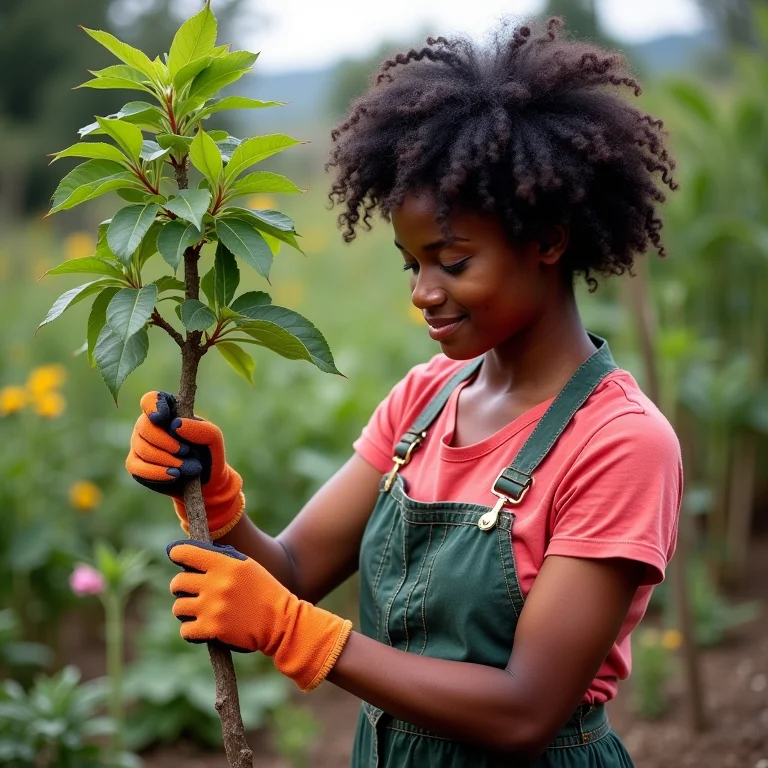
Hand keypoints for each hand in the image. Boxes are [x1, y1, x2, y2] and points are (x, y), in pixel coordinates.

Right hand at [126, 391, 243, 538]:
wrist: (206, 481)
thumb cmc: (208, 452)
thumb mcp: (214, 438)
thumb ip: (201, 428)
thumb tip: (175, 424)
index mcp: (168, 410)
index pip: (150, 400)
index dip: (154, 407)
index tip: (163, 419)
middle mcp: (149, 424)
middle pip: (144, 426)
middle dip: (166, 442)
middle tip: (186, 451)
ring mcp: (139, 444)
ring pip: (142, 448)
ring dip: (167, 459)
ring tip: (189, 467)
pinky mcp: (135, 464)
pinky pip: (137, 467)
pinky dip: (157, 472)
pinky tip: (175, 475)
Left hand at [167, 539, 352, 690]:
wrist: (280, 622)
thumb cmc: (262, 591)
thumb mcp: (246, 566)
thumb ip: (220, 560)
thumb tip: (188, 557)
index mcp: (225, 564)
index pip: (186, 553)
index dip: (177, 554)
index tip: (177, 556)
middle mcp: (216, 584)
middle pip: (178, 583)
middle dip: (181, 587)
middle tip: (190, 591)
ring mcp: (213, 608)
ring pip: (178, 607)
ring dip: (185, 610)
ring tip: (198, 611)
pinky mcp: (212, 630)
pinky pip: (185, 630)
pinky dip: (191, 630)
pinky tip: (202, 627)